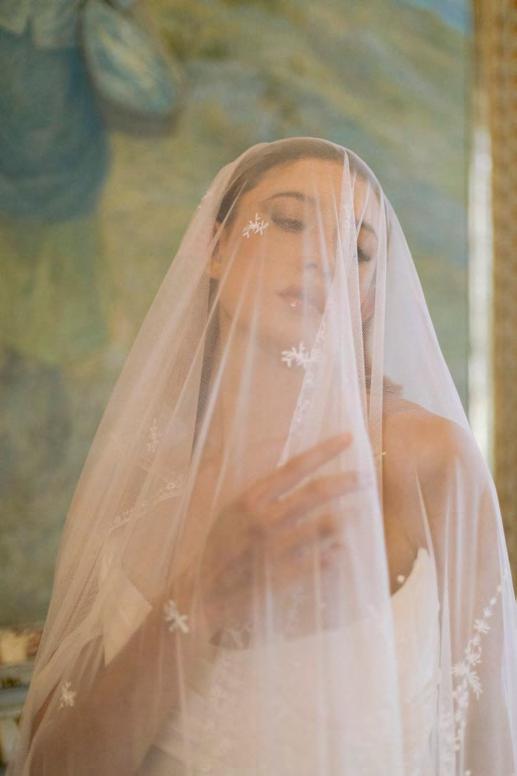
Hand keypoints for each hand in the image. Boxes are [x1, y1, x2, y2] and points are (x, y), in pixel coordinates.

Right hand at [199, 432, 360, 632]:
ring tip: (360, 514)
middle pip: (316, 493)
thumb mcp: (231, 512)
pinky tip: (341, 550)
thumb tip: (293, 474)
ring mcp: (276, 549)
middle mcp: (265, 520)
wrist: (203, 593)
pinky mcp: (284, 576)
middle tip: (367, 477)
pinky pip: (322, 561)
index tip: (348, 438)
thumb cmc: (218, 549)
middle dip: (347, 481)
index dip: (324, 451)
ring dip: (347, 518)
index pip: (294, 468)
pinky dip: (336, 553)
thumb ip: (261, 494)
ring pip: (325, 526)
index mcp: (251, 500)